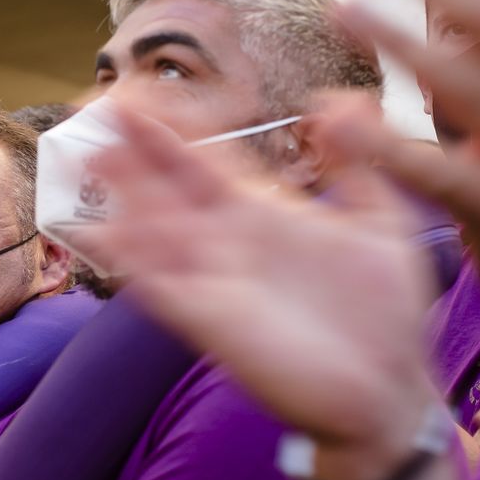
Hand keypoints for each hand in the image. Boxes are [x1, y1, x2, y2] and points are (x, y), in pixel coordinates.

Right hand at [84, 93, 438, 473]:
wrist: (387, 390)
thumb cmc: (384, 313)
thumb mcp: (383, 224)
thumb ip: (357, 164)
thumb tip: (340, 97)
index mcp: (263, 212)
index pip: (205, 157)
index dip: (173, 125)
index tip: (141, 89)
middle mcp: (227, 240)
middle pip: (167, 184)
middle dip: (133, 147)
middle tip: (96, 105)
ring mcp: (213, 280)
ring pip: (153, 228)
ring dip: (123, 195)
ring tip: (92, 157)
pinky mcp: (209, 321)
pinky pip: (158, 285)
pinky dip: (130, 260)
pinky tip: (104, 232)